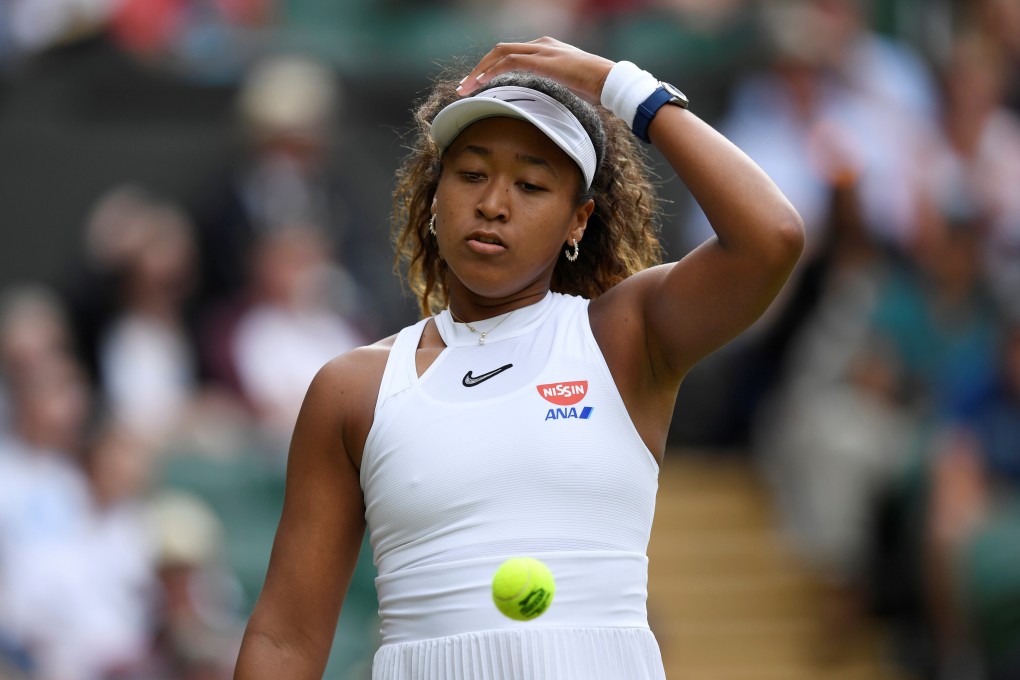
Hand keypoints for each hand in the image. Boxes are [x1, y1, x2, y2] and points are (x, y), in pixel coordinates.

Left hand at [457, 37, 614, 105]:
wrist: (610, 81)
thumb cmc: (595, 90)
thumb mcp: (569, 89)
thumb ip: (553, 92)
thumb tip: (544, 111)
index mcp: (547, 50)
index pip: (512, 54)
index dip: (492, 68)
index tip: (479, 84)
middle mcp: (541, 45)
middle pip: (501, 51)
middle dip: (480, 68)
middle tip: (465, 86)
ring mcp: (541, 50)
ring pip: (500, 54)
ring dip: (480, 71)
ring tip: (465, 88)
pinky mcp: (541, 59)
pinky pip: (508, 62)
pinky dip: (491, 72)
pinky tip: (480, 85)